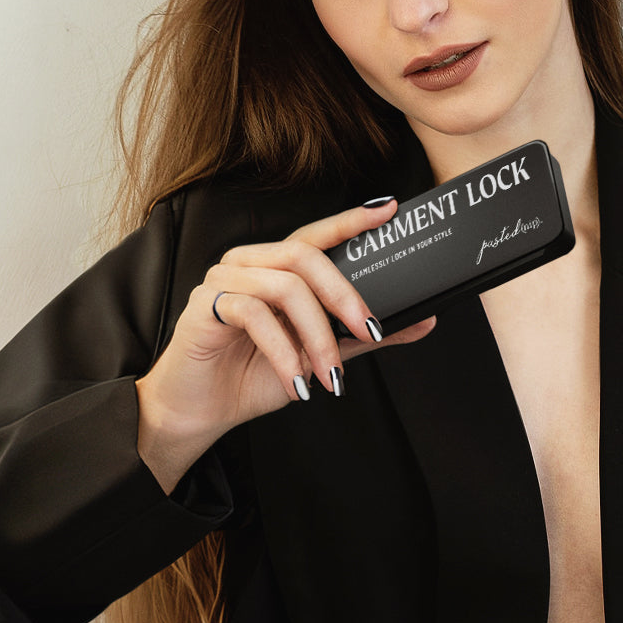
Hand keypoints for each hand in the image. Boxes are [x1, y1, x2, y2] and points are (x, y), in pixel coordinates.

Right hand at [135, 198, 435, 490]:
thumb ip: (363, 337)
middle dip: (344, 294)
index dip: (351, 220)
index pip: (317, 236)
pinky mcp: (206, 305)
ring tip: (328, 376)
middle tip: (368, 330)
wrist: (199, 412)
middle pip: (304, 255)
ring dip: (316, 335)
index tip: (389, 210)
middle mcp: (249, 263)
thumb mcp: (318, 357)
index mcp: (275, 267)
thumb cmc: (250, 376)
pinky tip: (294, 381)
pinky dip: (283, 351)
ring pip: (285, 287)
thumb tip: (422, 323)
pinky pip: (253, 315)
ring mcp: (224, 280)